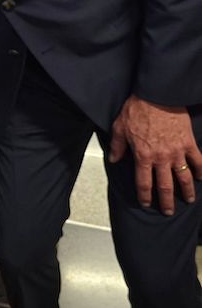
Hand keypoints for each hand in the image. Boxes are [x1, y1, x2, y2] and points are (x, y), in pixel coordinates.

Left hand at [109, 95, 201, 214]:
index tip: (146, 204)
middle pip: (165, 186)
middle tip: (169, 211)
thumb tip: (114, 159)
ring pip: (183, 178)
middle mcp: (161, 158)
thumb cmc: (137, 109)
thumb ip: (118, 146)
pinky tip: (200, 177)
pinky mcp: (189, 143)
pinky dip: (200, 171)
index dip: (145, 196)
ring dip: (186, 191)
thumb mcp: (119, 127)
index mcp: (142, 156)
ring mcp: (177, 152)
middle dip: (166, 201)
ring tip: (188, 200)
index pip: (143, 183)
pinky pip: (198, 161)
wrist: (157, 96)